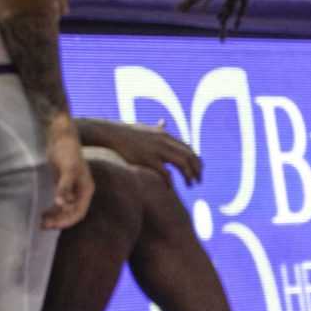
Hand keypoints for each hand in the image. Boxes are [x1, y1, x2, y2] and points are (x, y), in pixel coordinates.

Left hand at [43, 125, 94, 229]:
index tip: (53, 225)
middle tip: (43, 226)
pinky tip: (42, 212)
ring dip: (55, 216)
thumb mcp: (67, 168)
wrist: (61, 136)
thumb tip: (61, 204)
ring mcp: (72, 188)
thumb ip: (65, 186)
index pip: (78, 212)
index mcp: (86, 190)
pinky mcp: (62, 184)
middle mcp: (80, 191)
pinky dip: (52, 207)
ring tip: (41, 222)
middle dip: (59, 220)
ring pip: (65, 208)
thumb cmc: (67, 150)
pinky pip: (59, 201)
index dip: (66, 220)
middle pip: (71, 212)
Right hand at [78, 118, 201, 184]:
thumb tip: (164, 122)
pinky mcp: (148, 159)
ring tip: (190, 184)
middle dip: (197, 170)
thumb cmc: (127, 132)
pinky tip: (170, 187)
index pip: (189, 148)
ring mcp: (157, 150)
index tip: (199, 170)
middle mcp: (165, 141)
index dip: (197, 161)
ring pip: (182, 164)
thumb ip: (158, 127)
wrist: (111, 133)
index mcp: (165, 135)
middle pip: (189, 156)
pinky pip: (166, 173)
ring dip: (189, 176)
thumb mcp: (146, 127)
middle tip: (198, 180)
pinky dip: (170, 182)